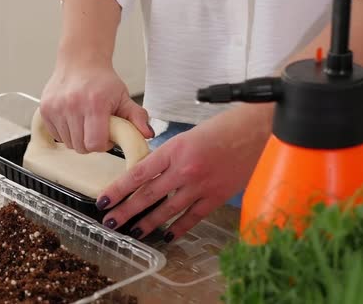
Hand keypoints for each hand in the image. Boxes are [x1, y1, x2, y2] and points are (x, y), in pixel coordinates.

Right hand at [40, 61, 152, 152]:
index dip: (103, 145)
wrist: (80, 61)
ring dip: (78, 138)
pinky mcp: (45, 110)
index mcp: (95, 104)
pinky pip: (56, 135)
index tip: (107, 136)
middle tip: (97, 129)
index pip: (95, 144)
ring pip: (68, 143)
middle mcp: (72, 105)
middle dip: (91, 143)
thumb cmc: (102, 81)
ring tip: (85, 123)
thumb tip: (147, 134)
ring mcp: (56, 108)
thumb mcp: (123, 97)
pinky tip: (73, 119)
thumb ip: (137, 117)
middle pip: (81, 146)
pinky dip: (66, 132)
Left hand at [96, 104, 272, 240]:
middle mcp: (185, 169)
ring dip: (148, 222)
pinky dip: (179, 227)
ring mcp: (201, 186)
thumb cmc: (223, 128)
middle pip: (148, 194)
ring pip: (168, 209)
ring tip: (133, 232)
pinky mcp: (217, 196)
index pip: (138, 173)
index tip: (104, 199)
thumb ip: (168, 156)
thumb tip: (149, 173)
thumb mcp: (187, 136)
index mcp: (174, 150)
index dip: (118, 189)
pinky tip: (168, 235)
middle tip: (110, 221)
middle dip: (126, 210)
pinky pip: (193, 216)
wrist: (258, 130)